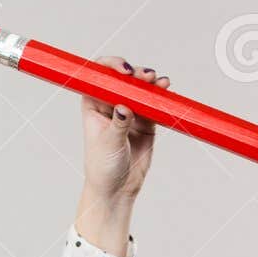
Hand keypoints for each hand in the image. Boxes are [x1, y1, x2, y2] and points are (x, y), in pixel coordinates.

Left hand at [81, 56, 169, 200]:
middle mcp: (110, 104)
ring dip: (149, 81)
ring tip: (158, 81)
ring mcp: (129, 110)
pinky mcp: (146, 120)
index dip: (109, 67)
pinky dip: (160, 95)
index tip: (123, 71)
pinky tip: (165, 89)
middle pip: (122, 78)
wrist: (117, 189)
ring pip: (140, 87)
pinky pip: (154, 102)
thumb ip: (118, 124)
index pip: (98, 77)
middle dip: (134, 73)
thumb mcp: (108, 144)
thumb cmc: (103, 167)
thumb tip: (124, 107)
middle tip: (144, 76)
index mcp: (92, 106)